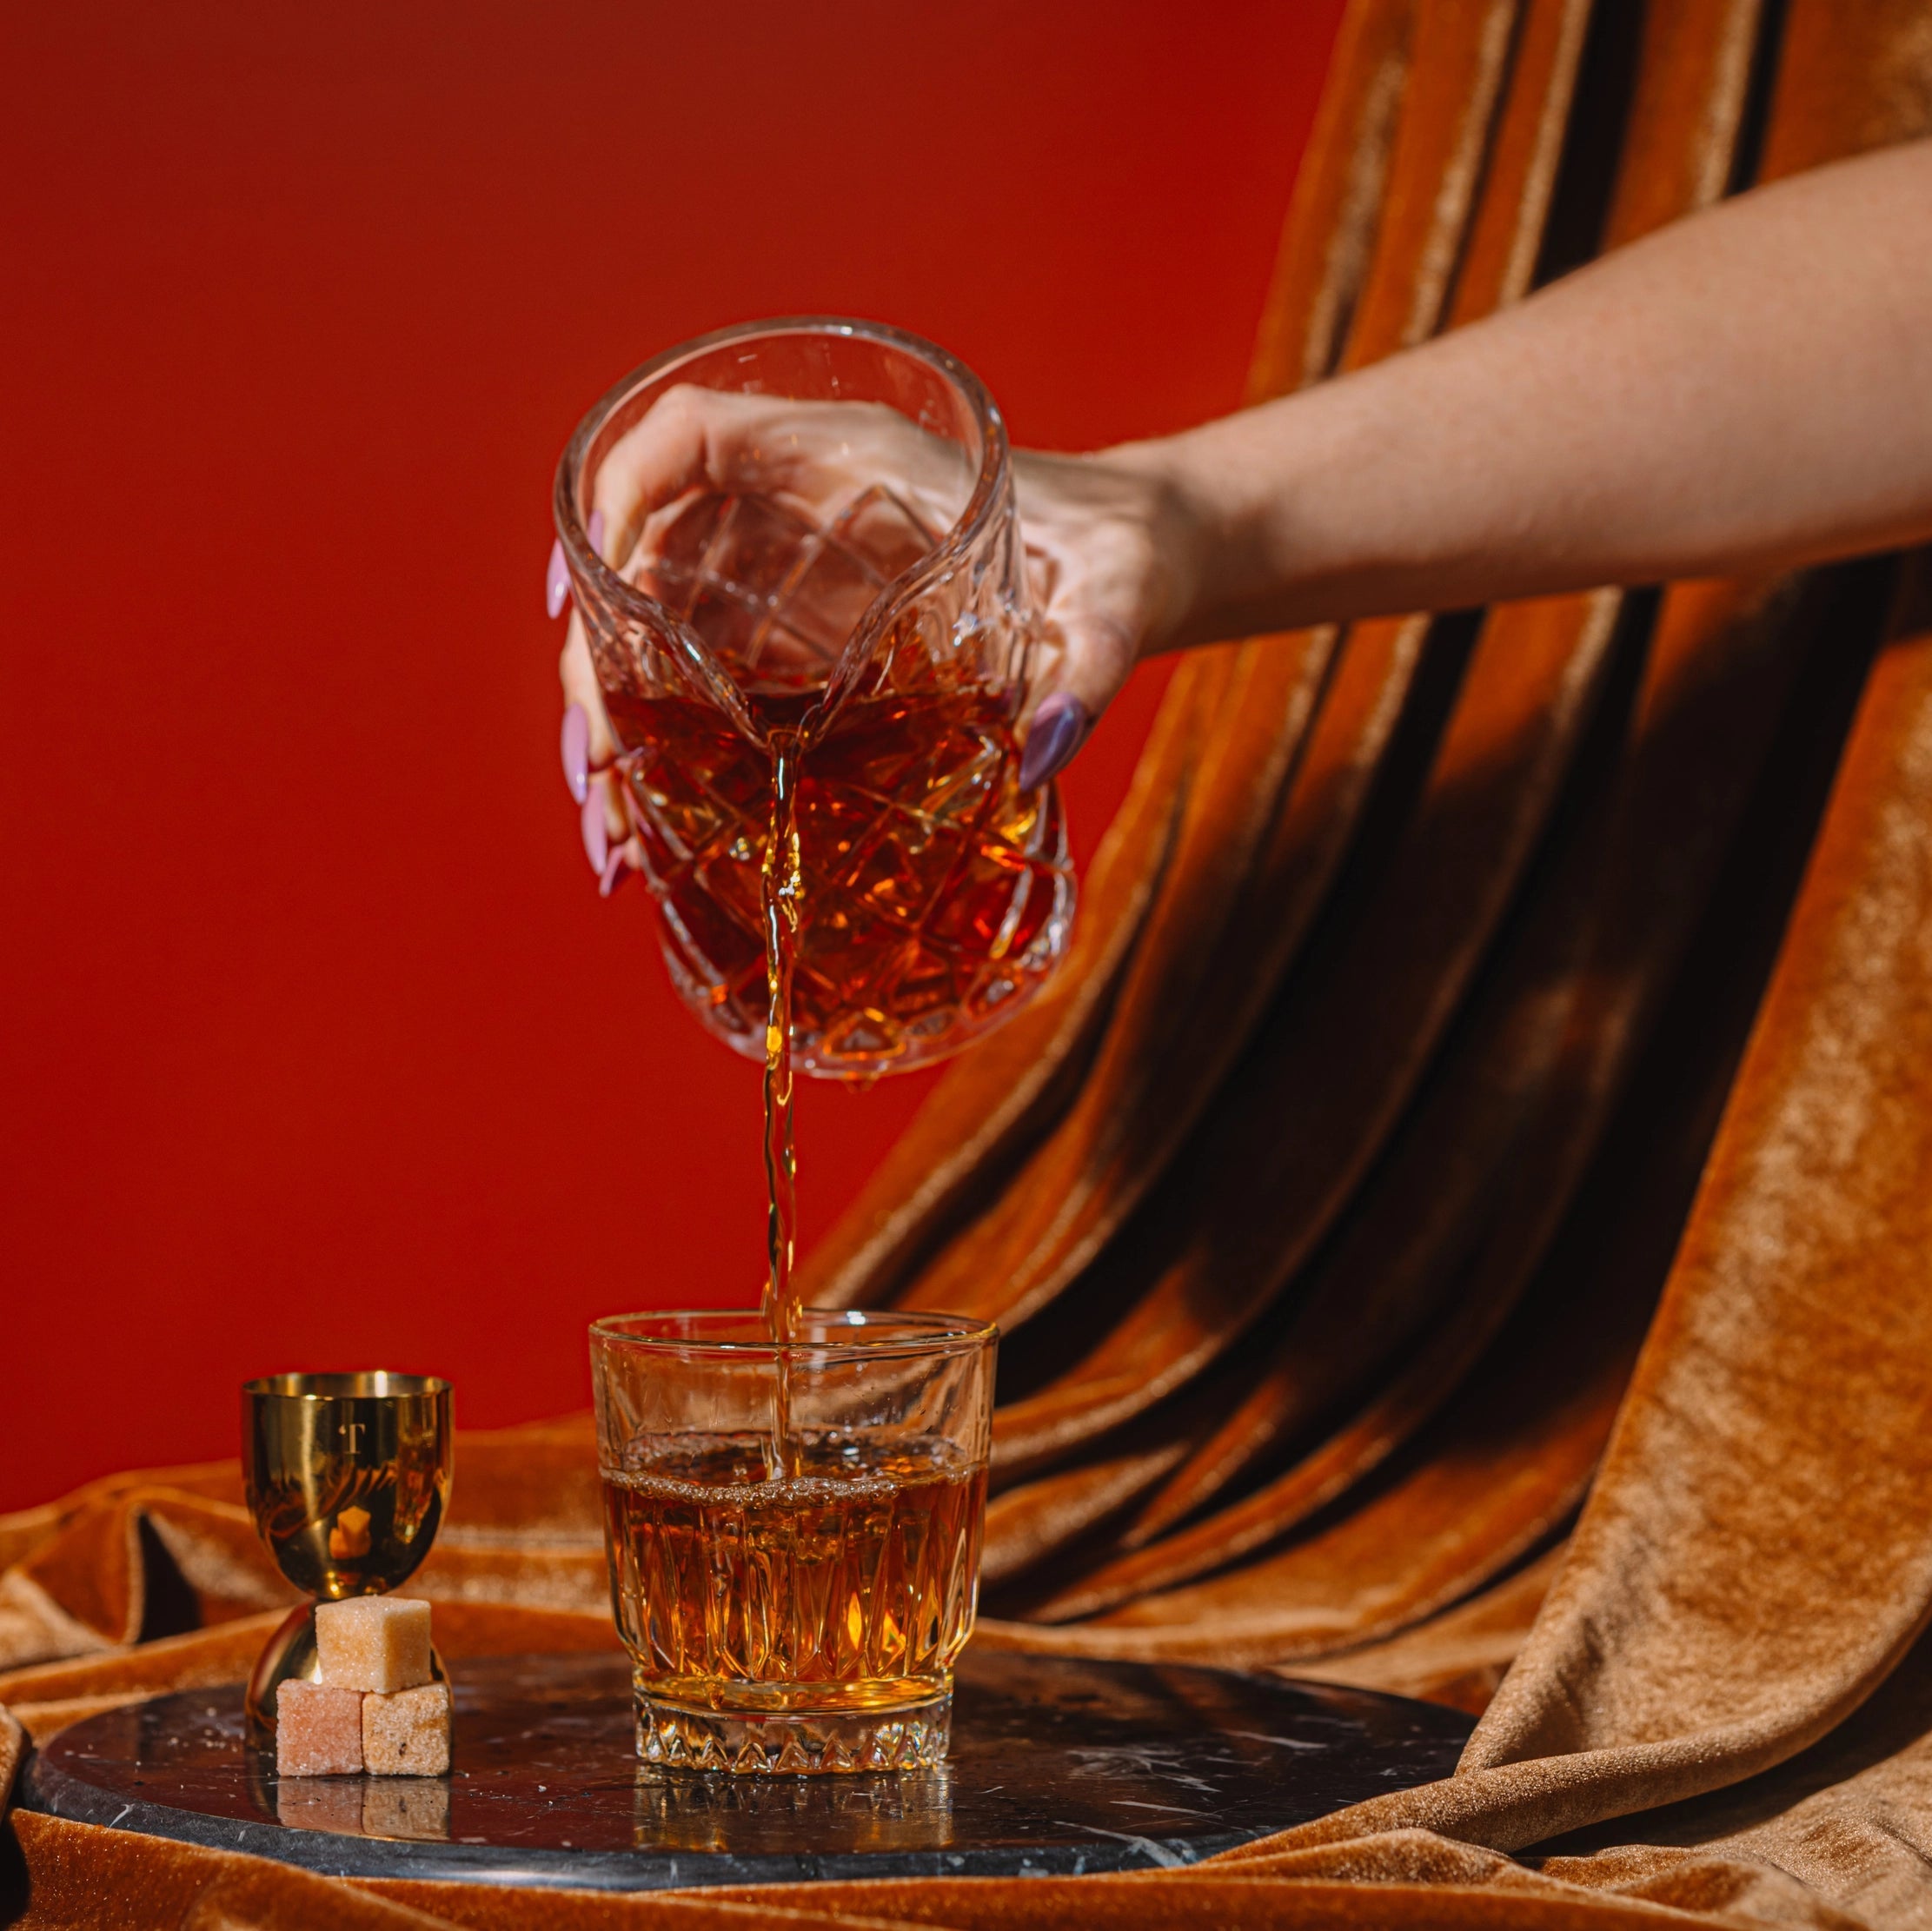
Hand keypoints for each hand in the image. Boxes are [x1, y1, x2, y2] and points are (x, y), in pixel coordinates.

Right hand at [551, 389, 1202, 885]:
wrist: (1137, 571)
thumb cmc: (1123, 556)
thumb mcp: (1116, 599)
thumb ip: (1089, 662)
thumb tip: (1044, 752)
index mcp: (852, 460)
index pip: (690, 437)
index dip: (615, 494)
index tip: (583, 589)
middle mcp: (798, 511)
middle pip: (647, 562)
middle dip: (600, 667)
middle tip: (596, 779)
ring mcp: (792, 579)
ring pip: (659, 635)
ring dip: (620, 732)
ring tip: (614, 843)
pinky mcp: (804, 642)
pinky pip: (709, 685)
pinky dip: (674, 757)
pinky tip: (660, 833)